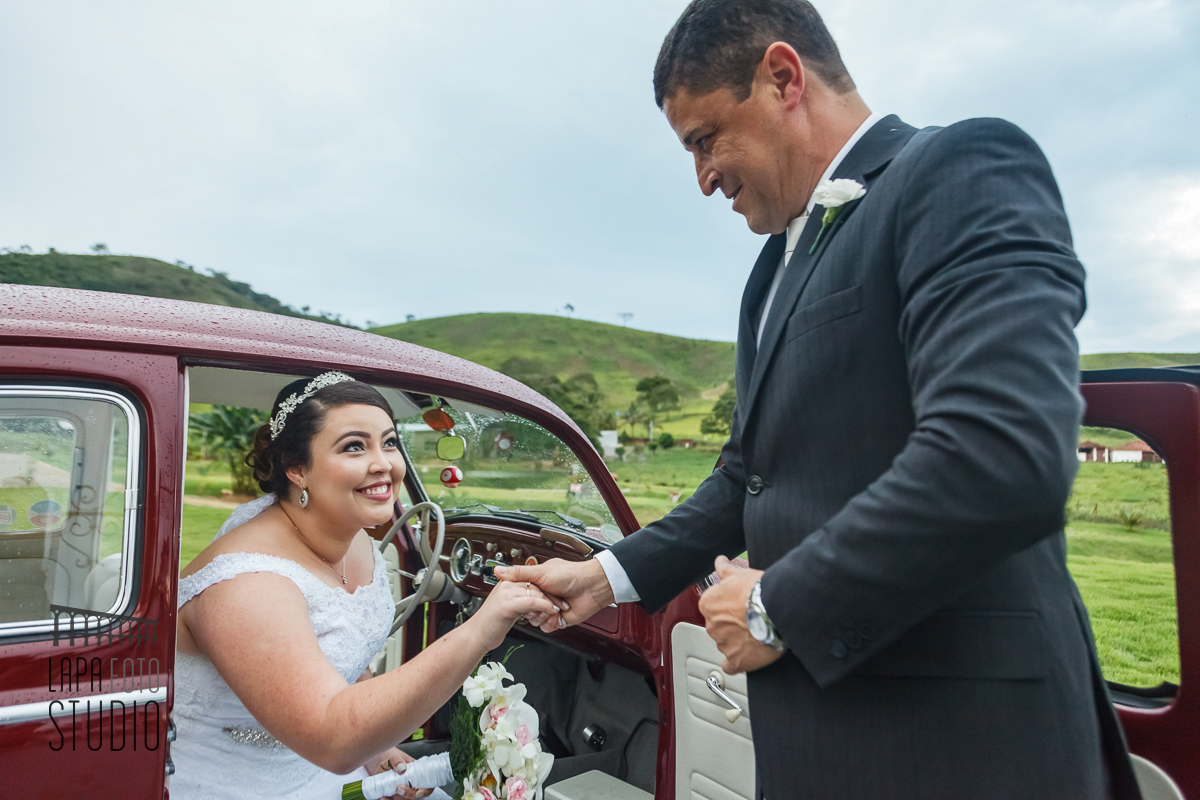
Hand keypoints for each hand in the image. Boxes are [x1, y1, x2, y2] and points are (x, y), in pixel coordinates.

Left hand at [368, 747, 432, 799]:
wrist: (377, 764)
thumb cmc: (389, 759)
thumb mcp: (393, 756)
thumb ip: (397, 760)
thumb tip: (402, 769)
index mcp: (418, 774)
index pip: (428, 785)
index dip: (425, 791)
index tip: (418, 793)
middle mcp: (413, 785)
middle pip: (416, 796)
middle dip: (409, 795)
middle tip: (398, 790)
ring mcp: (404, 792)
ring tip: (384, 796)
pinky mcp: (395, 797)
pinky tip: (382, 798)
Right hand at [470, 577, 559, 648]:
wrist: (476, 636)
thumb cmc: (490, 624)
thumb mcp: (507, 607)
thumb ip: (518, 598)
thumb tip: (530, 594)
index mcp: (507, 583)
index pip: (533, 582)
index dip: (546, 591)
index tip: (556, 600)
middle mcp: (507, 585)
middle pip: (537, 587)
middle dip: (551, 598)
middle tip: (558, 608)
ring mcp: (507, 593)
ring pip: (536, 593)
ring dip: (548, 605)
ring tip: (551, 615)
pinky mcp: (508, 604)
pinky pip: (532, 601)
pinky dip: (544, 606)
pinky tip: (549, 612)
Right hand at [494, 559, 614, 632]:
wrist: (592, 588)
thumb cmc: (571, 576)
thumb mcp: (541, 572)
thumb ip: (519, 573)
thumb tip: (498, 570)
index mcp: (535, 582)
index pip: (520, 594)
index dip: (522, 598)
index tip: (525, 598)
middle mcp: (541, 595)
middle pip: (527, 609)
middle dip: (535, 609)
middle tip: (545, 604)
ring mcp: (549, 608)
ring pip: (535, 619)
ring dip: (543, 617)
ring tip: (553, 611)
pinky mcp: (557, 619)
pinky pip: (546, 627)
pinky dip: (550, 624)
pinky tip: (557, 618)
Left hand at [698, 556, 783, 673]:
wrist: (775, 610)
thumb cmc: (758, 591)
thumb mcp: (740, 574)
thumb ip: (726, 570)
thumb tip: (720, 561)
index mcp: (709, 604)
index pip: (713, 607)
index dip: (728, 606)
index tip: (739, 605)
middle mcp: (711, 625)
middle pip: (719, 626)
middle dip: (732, 624)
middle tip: (751, 619)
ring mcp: (723, 644)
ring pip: (727, 644)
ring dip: (738, 641)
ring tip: (757, 634)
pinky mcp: (737, 660)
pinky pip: (731, 665)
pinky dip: (737, 663)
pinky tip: (745, 659)